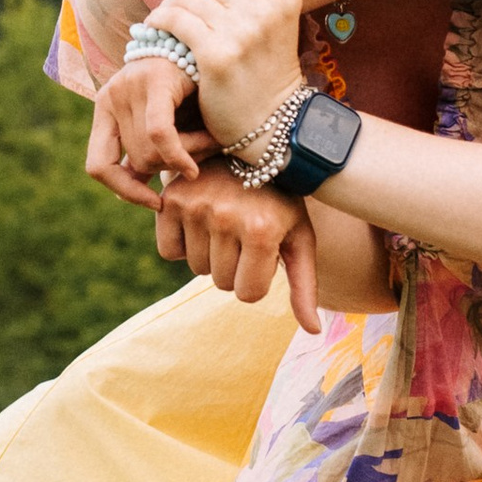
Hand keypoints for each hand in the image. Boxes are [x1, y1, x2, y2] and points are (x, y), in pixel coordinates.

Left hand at [87, 58, 199, 203]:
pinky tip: (194, 167)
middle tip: (198, 157)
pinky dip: (178, 157)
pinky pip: (159, 134)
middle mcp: (112, 94)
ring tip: (209, 142)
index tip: (154, 203)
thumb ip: (147, 155)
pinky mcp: (156, 79)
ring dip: (185, 158)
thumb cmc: (193, 90)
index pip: (97, 164)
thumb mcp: (166, 126)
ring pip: (150, 151)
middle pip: (136, 160)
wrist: (213, 44)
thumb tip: (123, 196)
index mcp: (106, 107)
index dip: (124, 191)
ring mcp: (130, 85)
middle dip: (170, 167)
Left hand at [146, 0, 304, 149]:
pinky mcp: (215, 55)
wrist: (274, 125)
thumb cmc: (265, 72)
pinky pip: (174, 19)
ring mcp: (241, 31)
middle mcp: (265, 8)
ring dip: (170, 6)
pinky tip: (156, 30)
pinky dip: (159, 20)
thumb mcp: (273, 25)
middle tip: (180, 10)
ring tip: (166, 22)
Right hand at [152, 162, 321, 332]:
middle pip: (220, 283)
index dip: (256, 279)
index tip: (264, 251)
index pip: (247, 294)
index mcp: (262, 231)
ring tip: (225, 220)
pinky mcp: (172, 199)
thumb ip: (304, 286)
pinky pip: (169, 251)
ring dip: (210, 253)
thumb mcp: (299, 239)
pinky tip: (201, 220)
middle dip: (234, 266)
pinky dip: (183, 243)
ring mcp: (196, 206)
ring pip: (196, 268)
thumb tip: (312, 331)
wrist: (250, 150)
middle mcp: (227, 217)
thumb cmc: (281, 201)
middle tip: (244, 231)